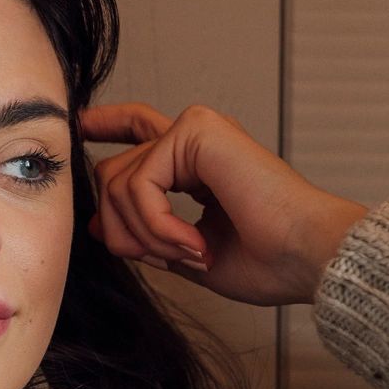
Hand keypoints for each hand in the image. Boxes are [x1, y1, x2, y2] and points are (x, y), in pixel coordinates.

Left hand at [79, 102, 370, 306]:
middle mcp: (195, 138)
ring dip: (147, 236)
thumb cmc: (268, 261)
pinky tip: (193, 244)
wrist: (308, 257)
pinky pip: (139, 185)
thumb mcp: (188, 253)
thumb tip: (98, 225)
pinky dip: (157, 225)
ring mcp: (196, 130)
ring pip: (119, 182)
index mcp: (198, 162)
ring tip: (192, 254)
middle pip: (114, 175)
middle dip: (124, 230)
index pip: (141, 135)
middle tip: (170, 260)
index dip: (107, 127)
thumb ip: (146, 234)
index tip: (81, 127)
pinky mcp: (196, 131)